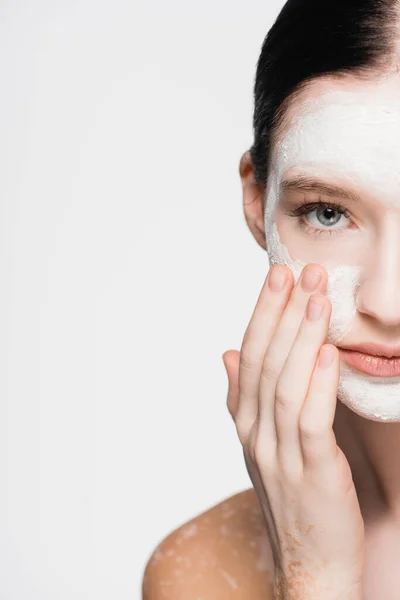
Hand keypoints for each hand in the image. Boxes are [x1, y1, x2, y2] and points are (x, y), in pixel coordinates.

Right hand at [222, 263, 364, 599]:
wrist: (309, 563)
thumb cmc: (292, 496)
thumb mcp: (260, 444)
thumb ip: (243, 397)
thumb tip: (228, 352)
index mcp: (245, 421)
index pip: (250, 356)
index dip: (263, 314)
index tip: (278, 276)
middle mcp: (255, 433)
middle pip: (263, 363)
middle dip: (279, 313)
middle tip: (297, 271)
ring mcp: (279, 455)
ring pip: (285, 385)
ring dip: (300, 338)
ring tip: (316, 298)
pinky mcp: (311, 474)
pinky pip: (310, 423)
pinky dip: (317, 386)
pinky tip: (327, 353)